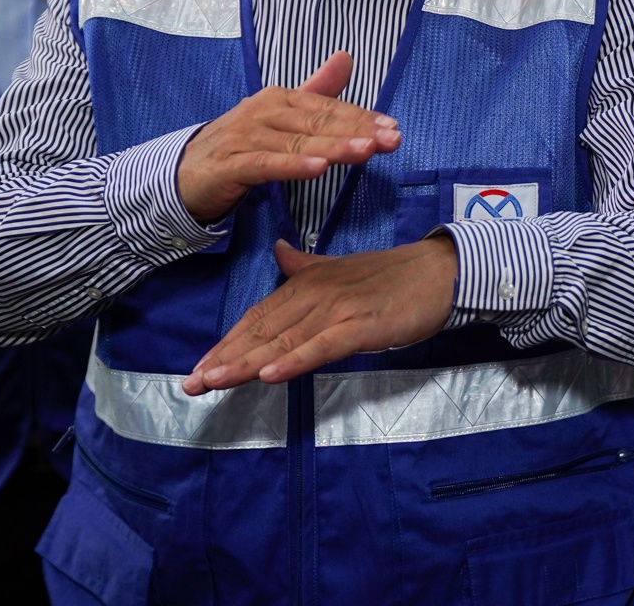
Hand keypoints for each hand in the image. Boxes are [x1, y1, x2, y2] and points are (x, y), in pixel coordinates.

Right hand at [176, 51, 399, 223]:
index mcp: (280, 99)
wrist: (182, 174)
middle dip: (358, 131)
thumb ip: (317, 90)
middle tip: (392, 139)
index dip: (362, 117)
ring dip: (334, 147)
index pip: (328, 108)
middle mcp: (264, 111)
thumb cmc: (240, 144)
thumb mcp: (281, 117)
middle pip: (317, 122)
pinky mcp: (230, 164)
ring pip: (297, 142)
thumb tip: (347, 57)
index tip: (393, 127)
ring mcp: (245, 136)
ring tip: (366, 151)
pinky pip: (267, 164)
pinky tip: (318, 169)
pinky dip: (293, 165)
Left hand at [183, 236, 457, 392]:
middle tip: (192, 385)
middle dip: (225, 358)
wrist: (441, 271)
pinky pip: (322, 346)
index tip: (198, 367)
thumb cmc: (394, 276)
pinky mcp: (361, 325)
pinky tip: (270, 376)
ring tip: (215, 382)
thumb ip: (306, 265)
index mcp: (308, 281)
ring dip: (247, 363)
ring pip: (284, 340)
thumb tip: (278, 249)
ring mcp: (338, 309)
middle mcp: (315, 293)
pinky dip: (294, 361)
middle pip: (262, 330)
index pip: (259, 316)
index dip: (227, 342)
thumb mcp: (342, 268)